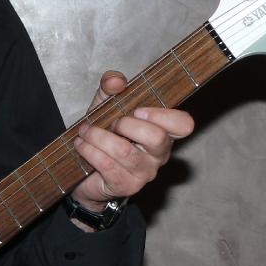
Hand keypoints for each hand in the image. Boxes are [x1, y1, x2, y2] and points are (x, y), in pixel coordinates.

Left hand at [70, 70, 193, 221]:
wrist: (85, 172)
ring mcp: (144, 173)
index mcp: (162, 132)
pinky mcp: (126, 186)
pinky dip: (89, 150)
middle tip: (111, 123)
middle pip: (157, 137)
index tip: (137, 110)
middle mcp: (159, 154)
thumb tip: (116, 80)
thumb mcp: (106, 107)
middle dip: (126, 124)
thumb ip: (111, 88)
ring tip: (85, 132)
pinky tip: (81, 145)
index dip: (163, 115)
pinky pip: (107, 165)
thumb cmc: (104, 136)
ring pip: (125, 151)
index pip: (183, 124)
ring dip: (98, 137)